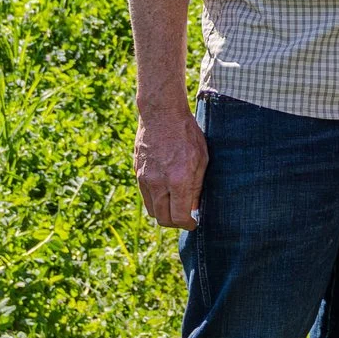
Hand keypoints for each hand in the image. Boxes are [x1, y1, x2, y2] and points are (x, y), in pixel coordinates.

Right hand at [133, 97, 207, 229]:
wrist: (161, 113)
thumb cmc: (186, 133)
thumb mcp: (201, 159)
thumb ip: (197, 186)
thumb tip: (194, 207)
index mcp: (178, 180)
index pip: (179, 217)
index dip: (188, 225)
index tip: (194, 223)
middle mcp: (158, 183)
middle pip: (163, 219)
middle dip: (175, 223)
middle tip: (185, 218)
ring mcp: (145, 179)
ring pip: (152, 210)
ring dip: (164, 213)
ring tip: (175, 206)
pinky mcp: (137, 173)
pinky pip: (145, 196)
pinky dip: (156, 200)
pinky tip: (166, 192)